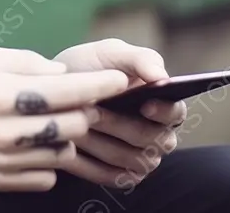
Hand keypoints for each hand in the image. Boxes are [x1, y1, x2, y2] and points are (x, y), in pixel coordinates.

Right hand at [0, 46, 128, 192]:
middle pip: (72, 127)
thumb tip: (65, 74)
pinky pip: (44, 177)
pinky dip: (48, 162)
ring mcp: (1, 161)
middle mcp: (4, 130)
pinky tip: (36, 146)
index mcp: (2, 93)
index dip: (100, 86)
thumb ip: (28, 63)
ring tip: (57, 123)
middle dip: (85, 113)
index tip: (121, 81)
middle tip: (83, 103)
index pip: (67, 91)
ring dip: (68, 138)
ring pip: (62, 153)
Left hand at [52, 39, 187, 186]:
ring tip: (76, 124)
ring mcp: (140, 158)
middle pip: (153, 140)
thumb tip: (163, 77)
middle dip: (121, 125)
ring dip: (101, 142)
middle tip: (91, 111)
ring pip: (131, 159)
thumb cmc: (88, 67)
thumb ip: (140, 59)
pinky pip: (112, 177)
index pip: (176, 113)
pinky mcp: (119, 176)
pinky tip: (71, 146)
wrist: (53, 90)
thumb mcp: (110, 53)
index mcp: (162, 102)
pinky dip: (90, 163)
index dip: (164, 111)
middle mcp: (157, 134)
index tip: (144, 105)